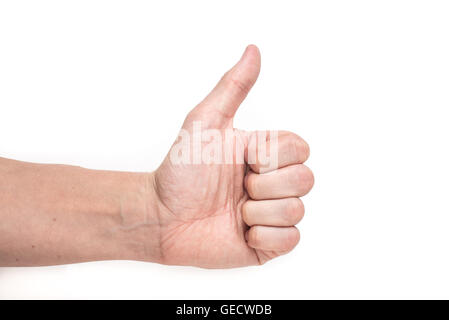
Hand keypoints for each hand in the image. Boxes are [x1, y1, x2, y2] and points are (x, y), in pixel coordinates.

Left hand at [151, 45, 313, 267]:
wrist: (161, 217)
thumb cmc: (181, 170)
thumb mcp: (206, 122)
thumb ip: (233, 88)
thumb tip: (253, 51)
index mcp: (264, 155)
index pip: (300, 149)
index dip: (273, 156)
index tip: (243, 159)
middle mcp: (272, 183)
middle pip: (306, 179)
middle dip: (265, 184)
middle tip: (237, 186)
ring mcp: (272, 214)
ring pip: (297, 210)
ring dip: (258, 211)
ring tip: (234, 211)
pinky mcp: (268, 244)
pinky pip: (291, 239)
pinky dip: (264, 237)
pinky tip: (241, 232)